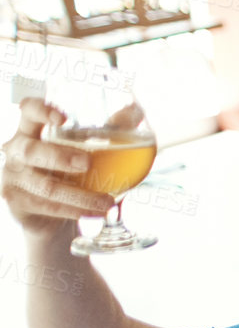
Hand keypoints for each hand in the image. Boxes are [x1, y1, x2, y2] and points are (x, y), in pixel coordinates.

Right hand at [1, 97, 112, 234]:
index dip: (40, 111)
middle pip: (31, 150)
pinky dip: (75, 211)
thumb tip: (135, 110)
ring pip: (45, 186)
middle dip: (59, 156)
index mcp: (31, 132)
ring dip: (80, 195)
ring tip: (108, 202)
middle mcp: (16, 152)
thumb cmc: (66, 174)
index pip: (27, 112)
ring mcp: (14, 178)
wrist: (48, 217)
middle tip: (87, 162)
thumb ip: (108, 130)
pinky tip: (96, 213)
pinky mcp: (18, 202)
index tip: (62, 118)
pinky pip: (48, 207)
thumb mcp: (83, 150)